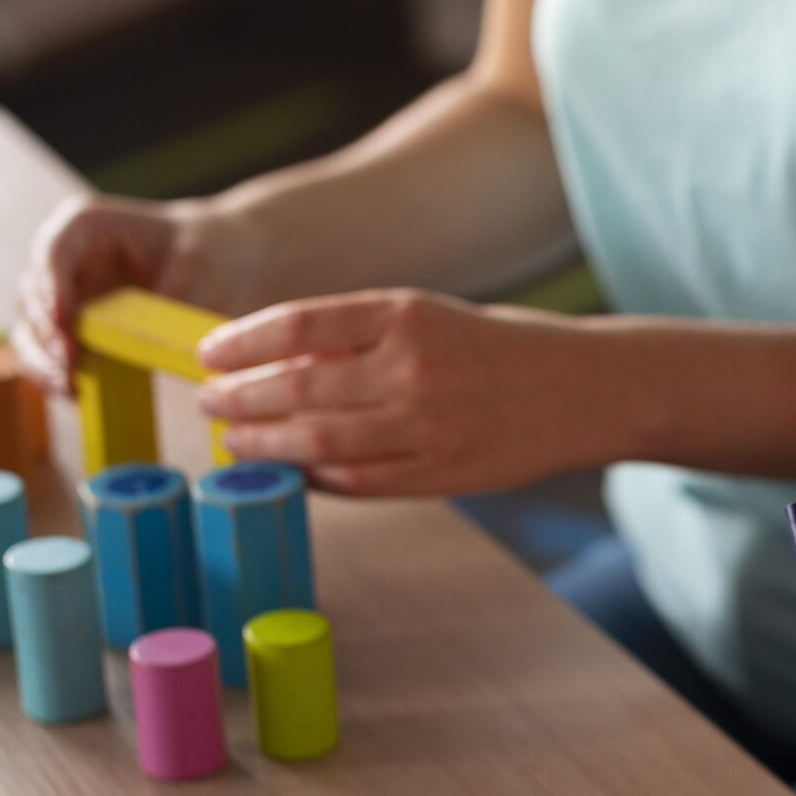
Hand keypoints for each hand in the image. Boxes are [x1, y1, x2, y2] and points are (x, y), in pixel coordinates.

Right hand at [12, 193, 268, 393]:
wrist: (219, 265)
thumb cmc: (205, 253)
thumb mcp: (196, 267)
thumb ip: (168, 298)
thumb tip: (146, 342)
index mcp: (85, 226)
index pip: (53, 252)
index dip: (50, 289)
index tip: (62, 324)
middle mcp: (65, 260)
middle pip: (33, 296)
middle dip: (45, 335)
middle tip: (68, 367)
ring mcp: (64, 297)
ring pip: (32, 331)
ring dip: (42, 361)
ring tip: (68, 387)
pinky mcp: (72, 331)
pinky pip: (50, 356)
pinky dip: (56, 375)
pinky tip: (77, 393)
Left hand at [195, 290, 616, 496]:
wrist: (586, 388)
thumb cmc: (498, 347)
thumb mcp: (429, 316)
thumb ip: (359, 335)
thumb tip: (271, 357)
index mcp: (406, 313)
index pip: (296, 324)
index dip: (240, 341)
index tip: (208, 354)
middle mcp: (412, 368)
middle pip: (296, 387)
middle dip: (239, 399)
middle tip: (209, 402)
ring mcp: (426, 426)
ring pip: (317, 442)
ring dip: (264, 444)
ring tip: (235, 441)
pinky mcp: (440, 473)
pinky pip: (356, 481)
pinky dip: (314, 478)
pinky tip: (292, 471)